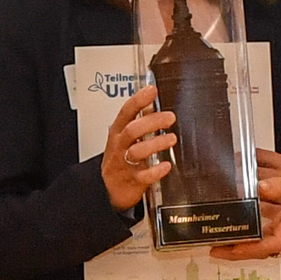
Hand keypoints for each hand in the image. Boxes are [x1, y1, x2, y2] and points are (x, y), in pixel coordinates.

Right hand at [99, 90, 176, 211]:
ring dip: (156, 143)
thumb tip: (151, 102)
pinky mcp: (132, 181)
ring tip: (171, 139)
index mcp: (118, 133)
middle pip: (132, 130)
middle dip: (152, 122)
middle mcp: (120, 147)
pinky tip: (166, 166)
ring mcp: (124, 164)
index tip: (151, 90)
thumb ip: (139, 120)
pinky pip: (143, 176)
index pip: (126, 112)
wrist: (109, 189)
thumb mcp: (125, 137)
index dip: (138, 100)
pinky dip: (156, 171)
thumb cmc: (120, 159)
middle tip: (170, 118)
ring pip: (137, 151)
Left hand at [214, 158, 280, 259]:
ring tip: (222, 234)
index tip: (226, 250)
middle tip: (214, 246)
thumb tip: (257, 188)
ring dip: (243, 238)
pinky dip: (254, 224)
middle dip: (237, 250)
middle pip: (260, 247)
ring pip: (263, 238)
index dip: (246, 251)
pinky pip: (269, 226)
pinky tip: (241, 215)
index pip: (268, 246)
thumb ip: (279, 185)